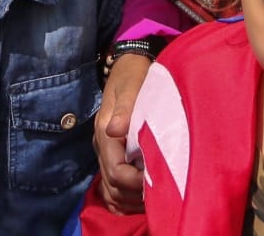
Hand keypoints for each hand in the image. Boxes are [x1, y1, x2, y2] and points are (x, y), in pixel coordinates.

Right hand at [93, 53, 151, 211]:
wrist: (129, 64)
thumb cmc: (134, 74)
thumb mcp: (131, 85)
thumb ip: (125, 108)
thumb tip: (115, 130)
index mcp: (105, 132)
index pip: (116, 171)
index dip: (136, 182)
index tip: (159, 179)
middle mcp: (103, 145)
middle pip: (113, 185)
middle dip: (136, 194)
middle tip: (161, 193)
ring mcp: (107, 150)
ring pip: (112, 190)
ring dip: (131, 199)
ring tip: (155, 197)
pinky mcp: (114, 152)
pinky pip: (113, 187)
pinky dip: (125, 198)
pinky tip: (142, 197)